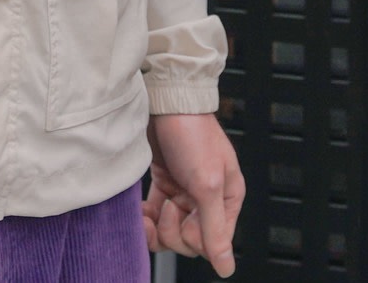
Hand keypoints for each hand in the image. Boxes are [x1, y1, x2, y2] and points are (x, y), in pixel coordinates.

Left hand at [146, 111, 243, 275]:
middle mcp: (207, 200)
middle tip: (168, 205)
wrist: (164, 101)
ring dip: (156, 228)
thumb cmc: (192, 135)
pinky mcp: (164, 185)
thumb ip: (214, 228)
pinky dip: (146, 220)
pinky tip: (140, 211)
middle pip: (190, 241)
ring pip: (170, 233)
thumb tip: (227, 267)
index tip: (185, 214)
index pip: (212, 243)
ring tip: (150, 210)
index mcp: (228, 200)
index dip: (195, 236)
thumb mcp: (207, 184)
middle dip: (173, 230)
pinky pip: (154, 218)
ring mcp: (184, 193)